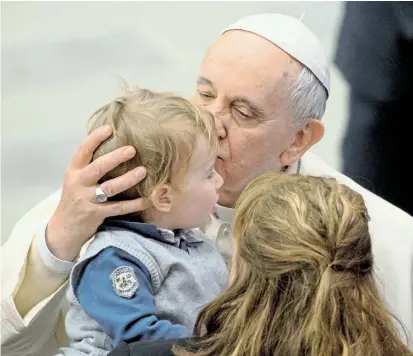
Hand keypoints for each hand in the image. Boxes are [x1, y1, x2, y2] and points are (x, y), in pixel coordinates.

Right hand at [46, 125, 148, 260]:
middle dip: (115, 158)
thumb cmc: (75, 198)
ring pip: (110, 188)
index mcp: (74, 171)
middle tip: (132, 149)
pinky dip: (134, 204)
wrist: (64, 228)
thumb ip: (90, 165)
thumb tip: (113, 144)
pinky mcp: (96, 214)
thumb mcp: (76, 179)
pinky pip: (118, 208)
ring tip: (143, 171)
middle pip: (98, 168)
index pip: (83, 151)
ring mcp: (87, 200)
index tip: (110, 128)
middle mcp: (78, 183)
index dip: (95, 138)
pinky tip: (147, 199)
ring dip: (128, 179)